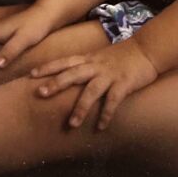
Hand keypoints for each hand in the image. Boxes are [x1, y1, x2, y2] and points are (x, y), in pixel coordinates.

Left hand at [31, 40, 157, 129]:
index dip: (48, 67)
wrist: (147, 49)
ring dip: (81, 107)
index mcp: (89, 59)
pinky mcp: (124, 83)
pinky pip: (114, 100)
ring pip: (91, 90)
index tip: (30, 75)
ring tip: (71, 124)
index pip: (65, 61)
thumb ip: (85, 66)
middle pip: (73, 73)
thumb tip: (67, 78)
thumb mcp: (100, 57)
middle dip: (56, 83)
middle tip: (40, 94)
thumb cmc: (122, 55)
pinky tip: (101, 127)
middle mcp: (96, 65)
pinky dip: (107, 113)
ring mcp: (110, 74)